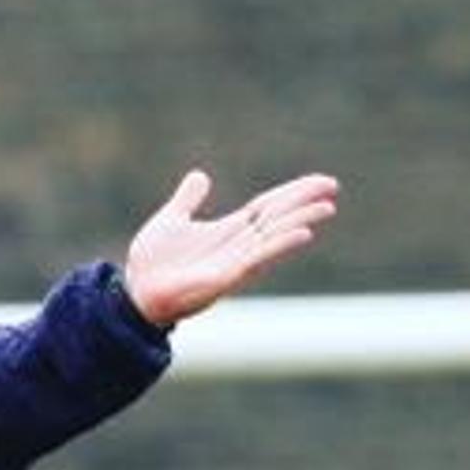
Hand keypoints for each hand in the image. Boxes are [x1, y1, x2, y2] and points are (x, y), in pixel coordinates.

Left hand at [120, 168, 341, 327]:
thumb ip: (188, 199)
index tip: (320, 182)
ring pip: (275, 237)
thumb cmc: (153, 263)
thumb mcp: (171, 220)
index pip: (268, 206)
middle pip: (278, 218)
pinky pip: (259, 258)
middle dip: (304, 203)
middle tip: (333, 187)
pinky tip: (303, 234)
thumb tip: (200, 175)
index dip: (293, 193)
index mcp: (229, 231)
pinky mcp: (227, 278)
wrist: (136, 294)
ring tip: (326, 208)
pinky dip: (281, 245)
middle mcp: (238, 246)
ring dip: (300, 221)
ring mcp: (236, 263)